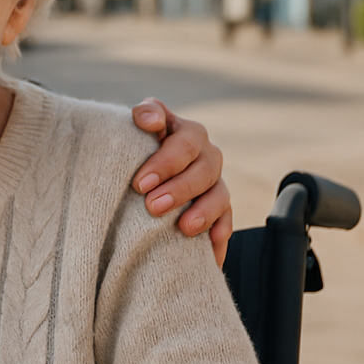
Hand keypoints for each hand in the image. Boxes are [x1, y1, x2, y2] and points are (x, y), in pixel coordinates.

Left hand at [131, 99, 232, 265]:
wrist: (143, 175)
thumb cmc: (137, 147)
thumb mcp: (137, 127)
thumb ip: (145, 115)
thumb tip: (148, 120)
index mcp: (186, 132)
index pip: (183, 142)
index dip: (164, 162)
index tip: (140, 184)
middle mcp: (205, 154)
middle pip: (203, 170)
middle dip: (179, 189)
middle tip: (152, 206)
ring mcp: (214, 182)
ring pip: (219, 195)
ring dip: (203, 212)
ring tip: (183, 227)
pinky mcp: (219, 208)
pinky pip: (227, 221)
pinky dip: (220, 234)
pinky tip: (211, 248)